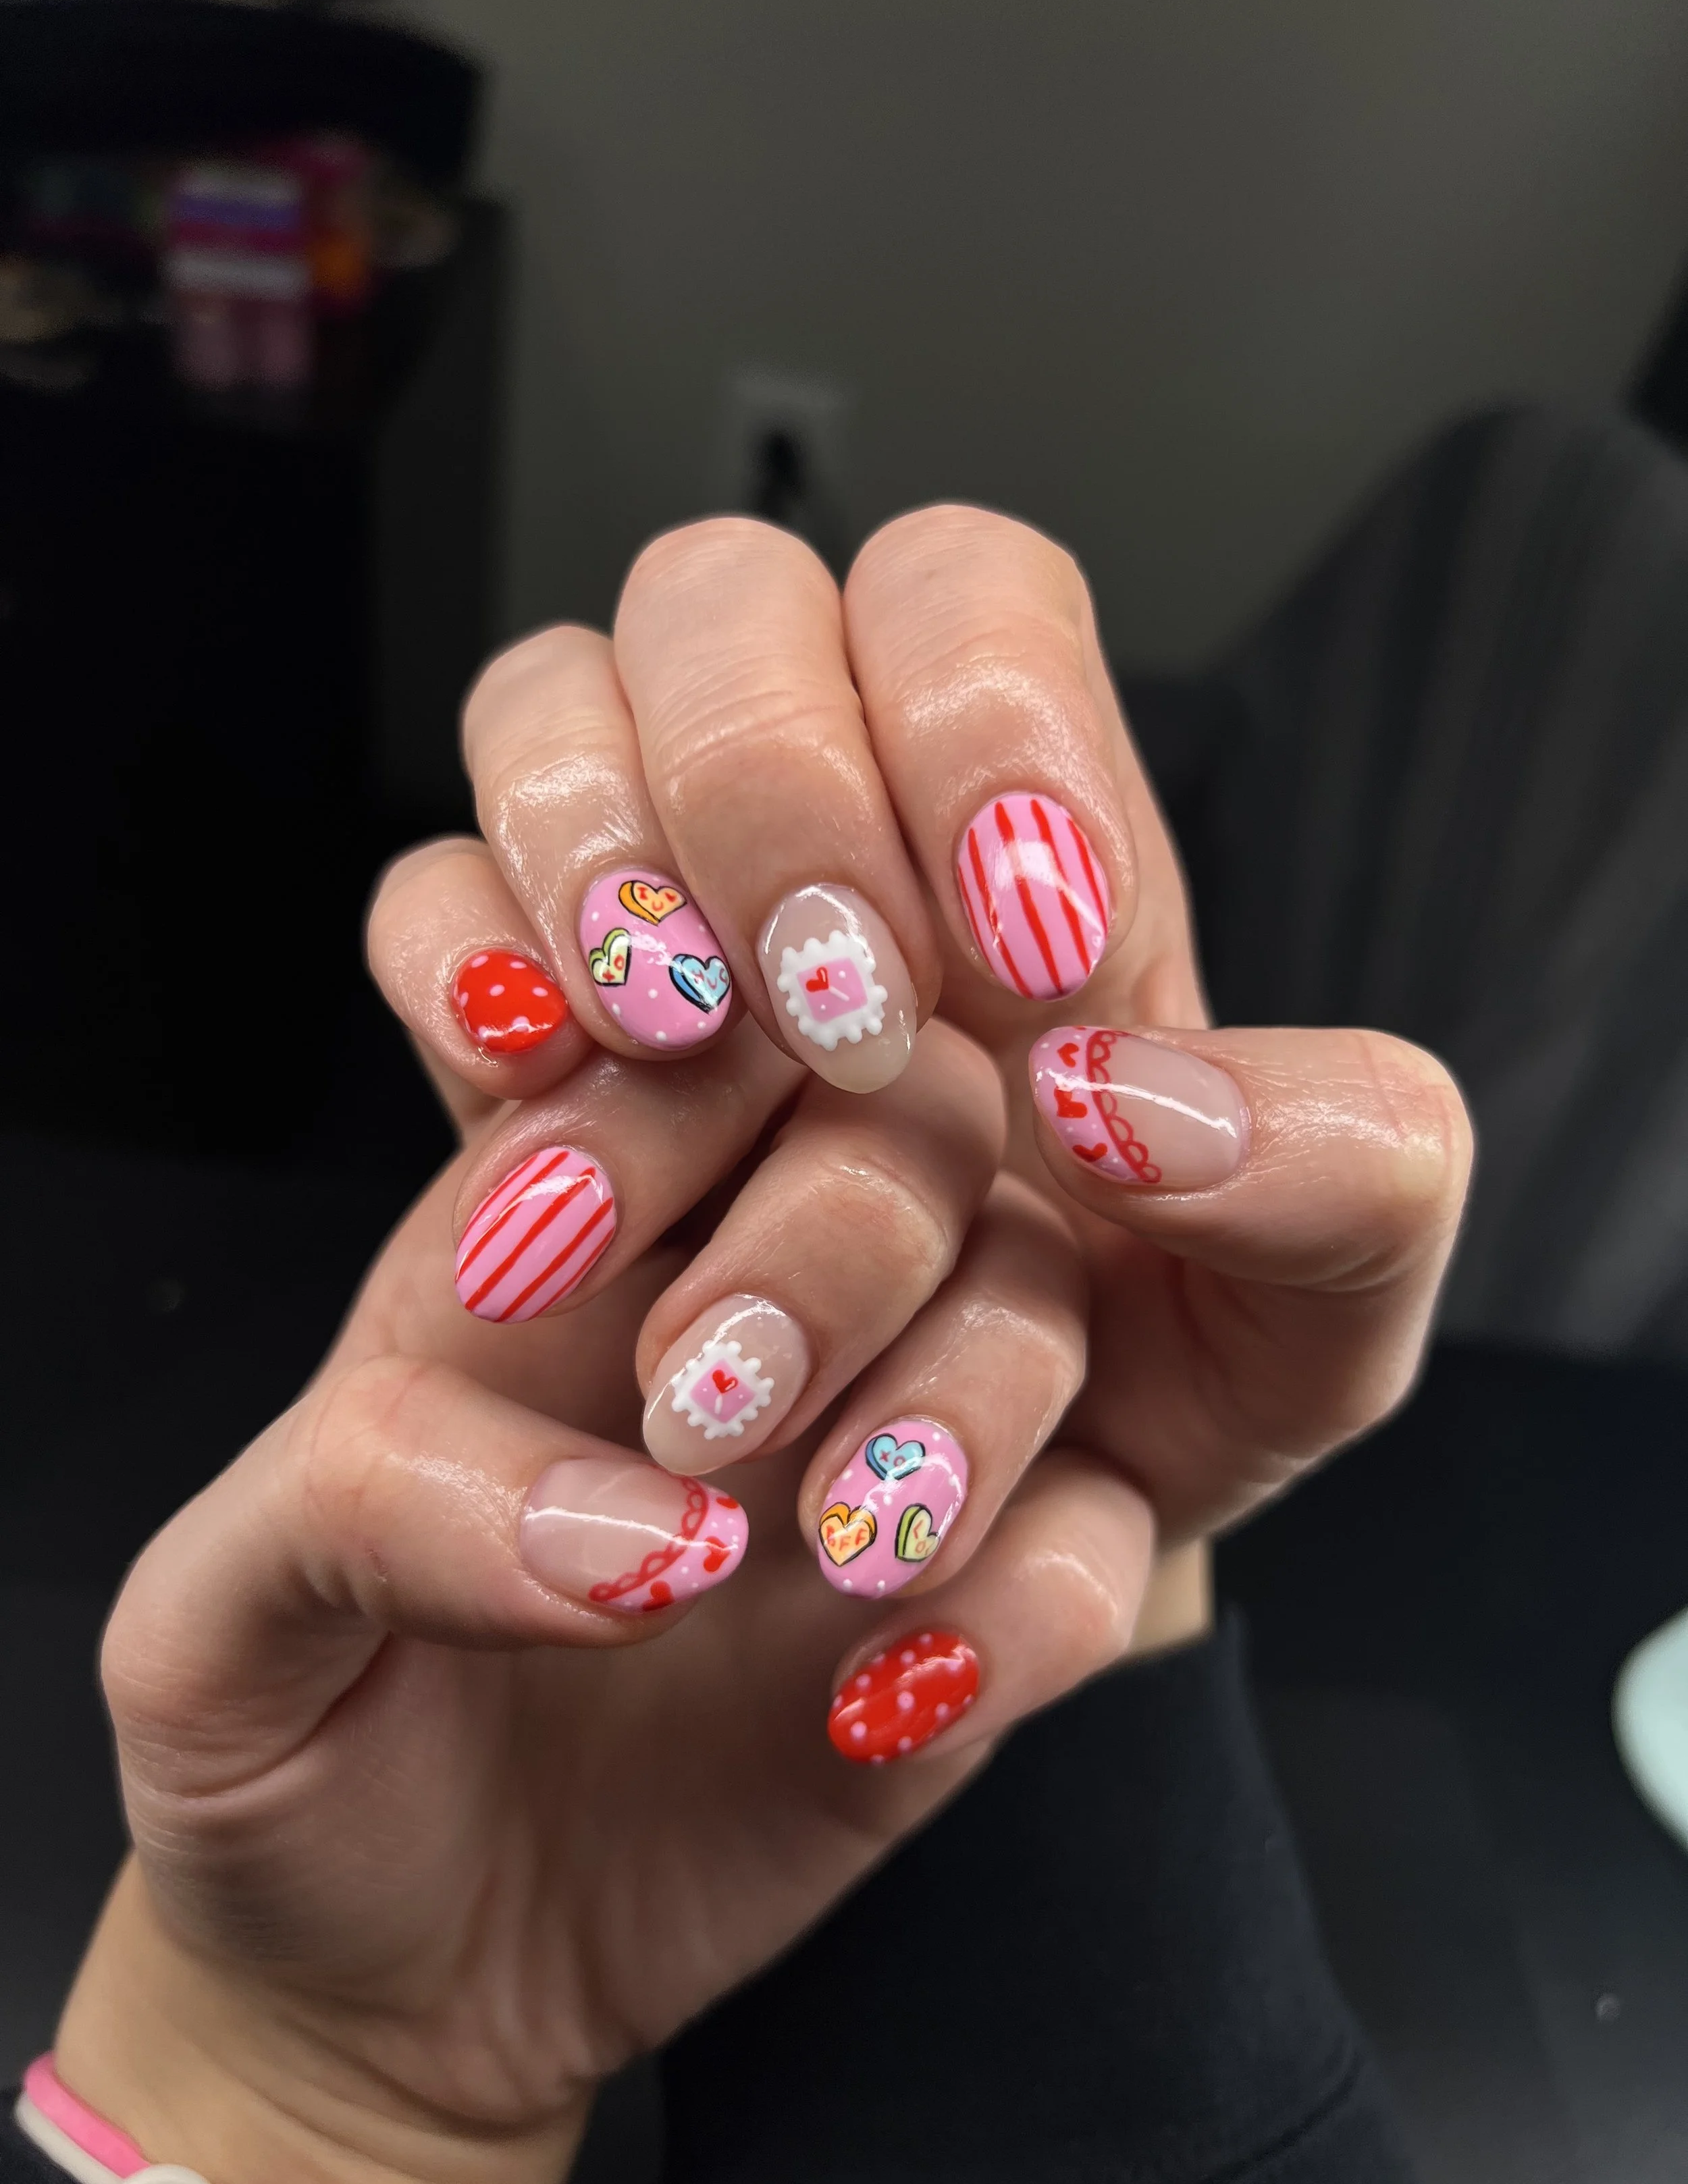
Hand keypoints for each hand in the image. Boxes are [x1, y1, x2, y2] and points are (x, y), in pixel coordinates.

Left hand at [58, 1020, 1153, 2183]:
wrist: (398, 1980)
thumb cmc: (295, 1743)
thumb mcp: (222, 1621)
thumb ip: (368, 1501)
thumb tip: (632, 1533)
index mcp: (557, 1230)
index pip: (673, 1040)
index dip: (658, 1089)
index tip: (569, 1241)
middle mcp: (745, 1298)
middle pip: (905, 1121)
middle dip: (837, 1231)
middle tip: (708, 1411)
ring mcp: (874, 1444)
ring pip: (1038, 1303)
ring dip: (968, 1399)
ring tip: (838, 1554)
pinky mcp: (972, 1608)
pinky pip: (1100, 1545)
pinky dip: (1039, 1605)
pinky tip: (889, 1707)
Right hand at [370, 506, 1473, 1553]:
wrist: (908, 1587)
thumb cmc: (1123, 1426)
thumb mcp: (1309, 1344)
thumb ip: (1348, 1186)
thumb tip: (1138, 1099)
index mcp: (1032, 867)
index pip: (971, 602)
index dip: (984, 716)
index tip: (1029, 966)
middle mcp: (828, 854)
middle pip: (732, 596)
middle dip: (774, 777)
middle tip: (841, 1011)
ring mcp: (652, 938)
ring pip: (549, 701)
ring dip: (600, 847)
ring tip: (676, 1043)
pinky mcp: (513, 1061)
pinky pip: (424, 903)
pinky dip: (459, 961)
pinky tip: (530, 1079)